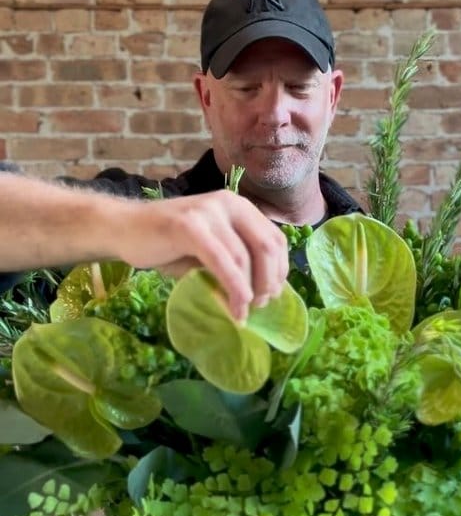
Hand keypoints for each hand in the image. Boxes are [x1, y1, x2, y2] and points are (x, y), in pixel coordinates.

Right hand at [117, 191, 288, 322]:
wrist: (124, 229)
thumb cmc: (167, 244)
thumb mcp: (211, 251)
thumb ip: (236, 263)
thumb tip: (263, 294)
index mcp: (239, 207)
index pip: (276, 239)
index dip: (280, 271)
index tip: (272, 295)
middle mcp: (228, 203)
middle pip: (266, 247)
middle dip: (269, 282)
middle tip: (259, 306)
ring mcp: (208, 212)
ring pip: (245, 257)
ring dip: (250, 292)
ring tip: (243, 312)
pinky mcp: (189, 226)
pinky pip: (222, 261)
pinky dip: (234, 288)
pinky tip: (234, 307)